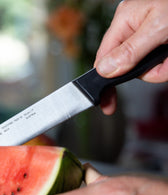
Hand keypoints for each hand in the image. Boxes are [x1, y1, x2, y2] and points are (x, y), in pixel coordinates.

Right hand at [94, 0, 167, 114]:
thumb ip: (130, 51)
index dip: (105, 81)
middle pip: (128, 65)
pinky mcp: (160, 42)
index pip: (104, 57)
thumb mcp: (158, 28)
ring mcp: (148, 36)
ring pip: (147, 68)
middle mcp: (133, 27)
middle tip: (166, 65)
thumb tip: (104, 70)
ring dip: (164, 68)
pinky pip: (159, 64)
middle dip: (149, 71)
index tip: (107, 103)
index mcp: (125, 20)